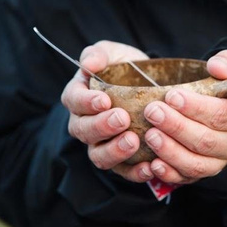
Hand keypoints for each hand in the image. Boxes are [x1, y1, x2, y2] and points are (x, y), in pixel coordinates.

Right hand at [61, 41, 154, 181]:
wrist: (153, 86)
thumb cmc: (128, 69)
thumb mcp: (115, 54)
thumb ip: (99, 54)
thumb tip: (88, 64)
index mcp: (80, 97)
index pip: (74, 101)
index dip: (86, 102)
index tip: (104, 100)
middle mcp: (86, 124)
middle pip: (83, 131)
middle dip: (101, 126)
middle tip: (122, 119)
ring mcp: (102, 144)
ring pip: (99, 156)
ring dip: (115, 151)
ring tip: (133, 141)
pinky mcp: (121, 161)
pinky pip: (123, 171)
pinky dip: (135, 172)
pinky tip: (150, 166)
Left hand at [143, 50, 226, 183]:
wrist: (220, 104)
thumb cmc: (223, 83)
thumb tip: (217, 67)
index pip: (223, 115)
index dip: (196, 108)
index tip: (171, 96)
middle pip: (207, 142)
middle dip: (177, 127)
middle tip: (153, 112)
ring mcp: (219, 162)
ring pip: (196, 164)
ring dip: (170, 151)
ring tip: (150, 135)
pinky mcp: (202, 172)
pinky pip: (186, 178)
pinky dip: (169, 174)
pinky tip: (152, 163)